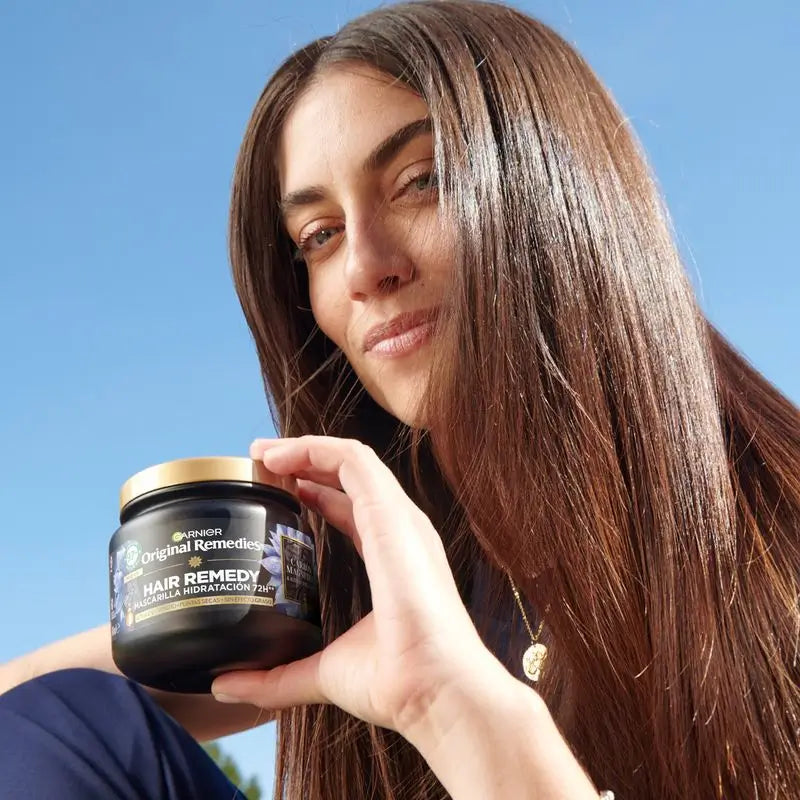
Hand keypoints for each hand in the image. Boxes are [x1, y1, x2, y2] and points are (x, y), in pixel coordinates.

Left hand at [210, 436, 503, 737]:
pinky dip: (315, 448)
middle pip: (347, 477)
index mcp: (390, 555)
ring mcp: (398, 518)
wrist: (433, 690)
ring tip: (262, 453)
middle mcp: (398, 529)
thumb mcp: (322, 671)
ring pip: (350, 460)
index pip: (349, 507)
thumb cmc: (396, 683)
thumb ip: (276, 676)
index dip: (313, 493)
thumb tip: (225, 686)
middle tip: (258, 464)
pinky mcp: (391, 513)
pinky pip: (353, 460)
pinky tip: (280, 456)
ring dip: (304, 448)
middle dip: (303, 462)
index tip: (275, 491)